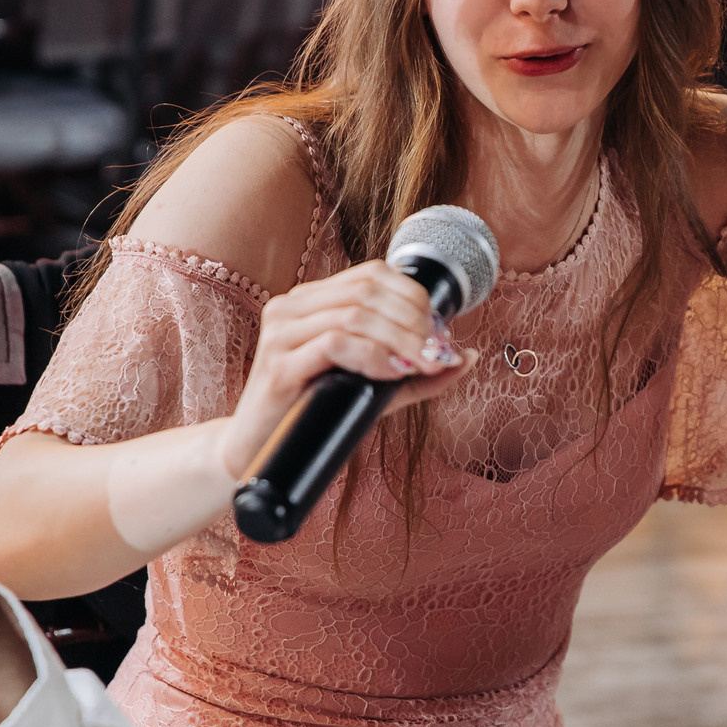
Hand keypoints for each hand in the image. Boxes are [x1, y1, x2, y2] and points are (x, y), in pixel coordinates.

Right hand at [217, 261, 469, 479]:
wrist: (259, 451)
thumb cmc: (316, 413)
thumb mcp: (375, 387)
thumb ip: (418, 372)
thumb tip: (467, 357)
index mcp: (312, 300)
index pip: (373, 274)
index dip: (414, 298)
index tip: (440, 334)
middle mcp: (292, 306)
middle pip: (368, 291)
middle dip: (414, 321)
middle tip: (439, 352)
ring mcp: (281, 332)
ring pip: (354, 314)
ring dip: (400, 340)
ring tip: (422, 365)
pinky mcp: (278, 363)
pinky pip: (334, 344)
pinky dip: (372, 356)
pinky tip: (390, 374)